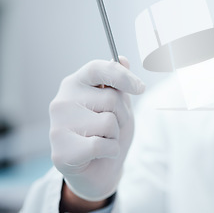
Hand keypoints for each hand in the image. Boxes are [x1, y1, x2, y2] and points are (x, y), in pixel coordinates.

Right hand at [49, 56, 144, 201]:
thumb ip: (119, 82)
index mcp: (75, 83)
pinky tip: (99, 154)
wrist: (99, 170)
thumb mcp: (119, 104)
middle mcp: (62, 101)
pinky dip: (110, 151)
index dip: (123, 76)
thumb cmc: (108, 132)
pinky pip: (101, 144)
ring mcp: (57, 126)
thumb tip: (123, 58)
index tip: (140, 88)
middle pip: (111, 98)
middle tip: (111, 127)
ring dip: (115, 135)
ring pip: (108, 122)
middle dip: (122, 115)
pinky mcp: (60, 151)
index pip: (98, 69)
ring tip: (103, 139)